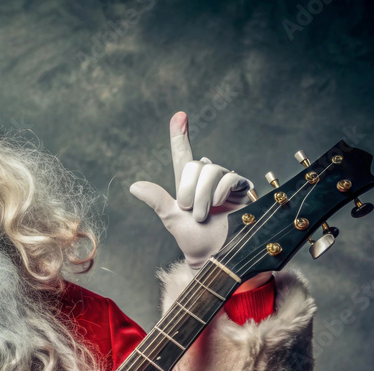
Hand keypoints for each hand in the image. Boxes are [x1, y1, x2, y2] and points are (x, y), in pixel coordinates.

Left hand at [130, 111, 252, 269]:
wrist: (211, 253)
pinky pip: (230, 177)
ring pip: (211, 171)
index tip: (180, 115)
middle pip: (197, 165)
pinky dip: (221, 192)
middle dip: (190, 191)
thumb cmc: (191, 237)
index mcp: (187, 181)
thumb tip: (132, 187)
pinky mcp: (240, 187)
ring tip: (204, 214)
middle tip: (192, 211)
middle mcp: (206, 176)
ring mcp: (224, 181)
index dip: (180, 134)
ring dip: (204, 197)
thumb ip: (156, 199)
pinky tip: (221, 205)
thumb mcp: (170, 217)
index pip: (183, 153)